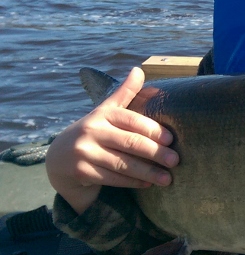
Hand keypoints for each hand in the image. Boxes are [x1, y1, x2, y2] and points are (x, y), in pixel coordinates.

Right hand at [46, 67, 178, 213]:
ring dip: (148, 172)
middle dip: (156, 153)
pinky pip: (113, 179)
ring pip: (123, 164)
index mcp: (102, 114)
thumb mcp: (106, 111)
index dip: (153, 129)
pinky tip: (149, 184)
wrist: (59, 158)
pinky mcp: (81, 172)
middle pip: (130, 143)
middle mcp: (91, 131)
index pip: (131, 120)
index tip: (171, 139)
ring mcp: (84, 152)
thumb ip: (124, 93)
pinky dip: (133, 182)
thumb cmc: (94, 131)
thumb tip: (138, 70)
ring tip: (168, 179)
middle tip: (175, 161)